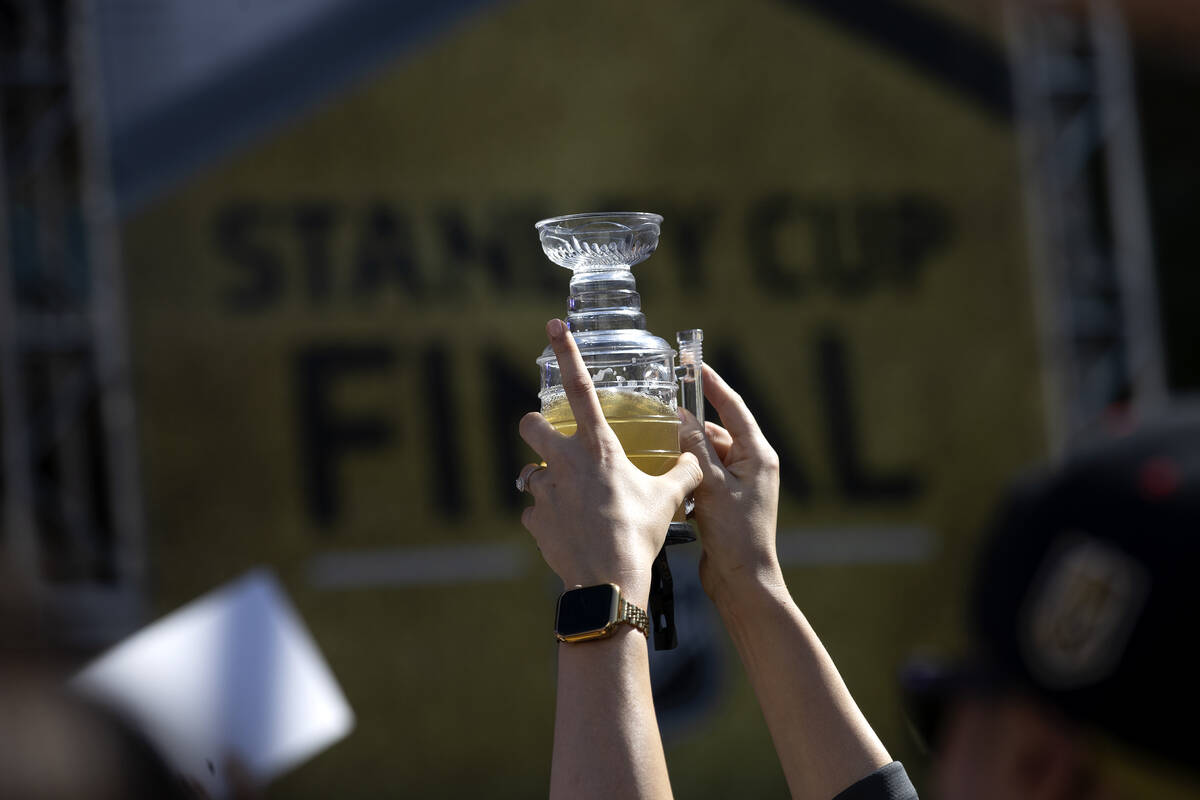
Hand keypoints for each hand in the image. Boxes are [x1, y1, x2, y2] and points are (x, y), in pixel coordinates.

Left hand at [518, 319, 702, 605]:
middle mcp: (563, 462)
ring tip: (570, 498)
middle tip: (555, 442)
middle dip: (537, 427)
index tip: (553, 326)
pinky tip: (567, 531)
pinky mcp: (535, 521)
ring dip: (545, 480)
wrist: (609, 581)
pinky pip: (535, 513)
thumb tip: (698, 460)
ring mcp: (544, 492)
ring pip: (529, 473)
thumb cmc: (639, 534)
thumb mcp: (668, 499)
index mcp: (598, 447)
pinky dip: (547, 519)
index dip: (567, 353)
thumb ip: (684, 473)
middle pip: (531, 425)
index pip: (580, 388)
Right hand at [678, 364, 784, 606]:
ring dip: (686, 455)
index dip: (712, 383)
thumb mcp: (711, 486)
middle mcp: (753, 464)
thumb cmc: (735, 535)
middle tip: (661, 420)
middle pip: (716, 432)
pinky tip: (669, 479)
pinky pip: (704, 474)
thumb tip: (680, 417)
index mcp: (757, 454)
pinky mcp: (728, 500)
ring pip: (707, 455)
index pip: (733, 407)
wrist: (743, 580)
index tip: (693, 362)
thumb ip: (695, 449)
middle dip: (690, 429)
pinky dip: (688, 474)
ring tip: (661, 454)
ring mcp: (741, 483)